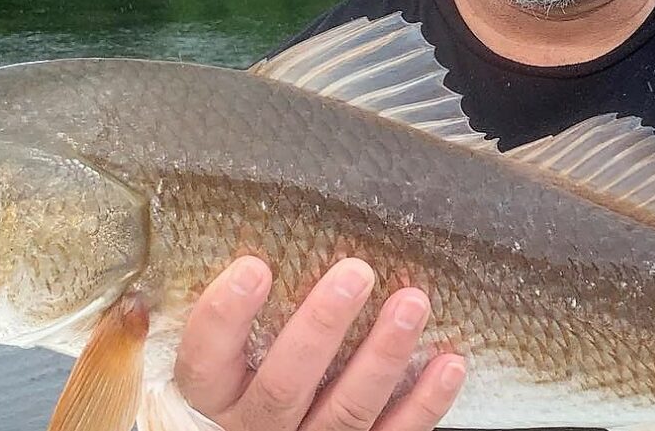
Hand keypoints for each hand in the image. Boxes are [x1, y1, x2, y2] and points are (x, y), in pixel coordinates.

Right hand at [174, 256, 466, 430]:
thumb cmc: (246, 382)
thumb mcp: (225, 361)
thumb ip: (235, 322)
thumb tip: (258, 242)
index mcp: (214, 398)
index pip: (205, 360)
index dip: (225, 316)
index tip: (255, 266)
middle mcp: (256, 429)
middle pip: (283, 386)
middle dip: (322, 327)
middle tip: (356, 272)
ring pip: (345, 411)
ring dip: (383, 355)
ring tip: (412, 302)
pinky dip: (426, 403)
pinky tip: (448, 363)